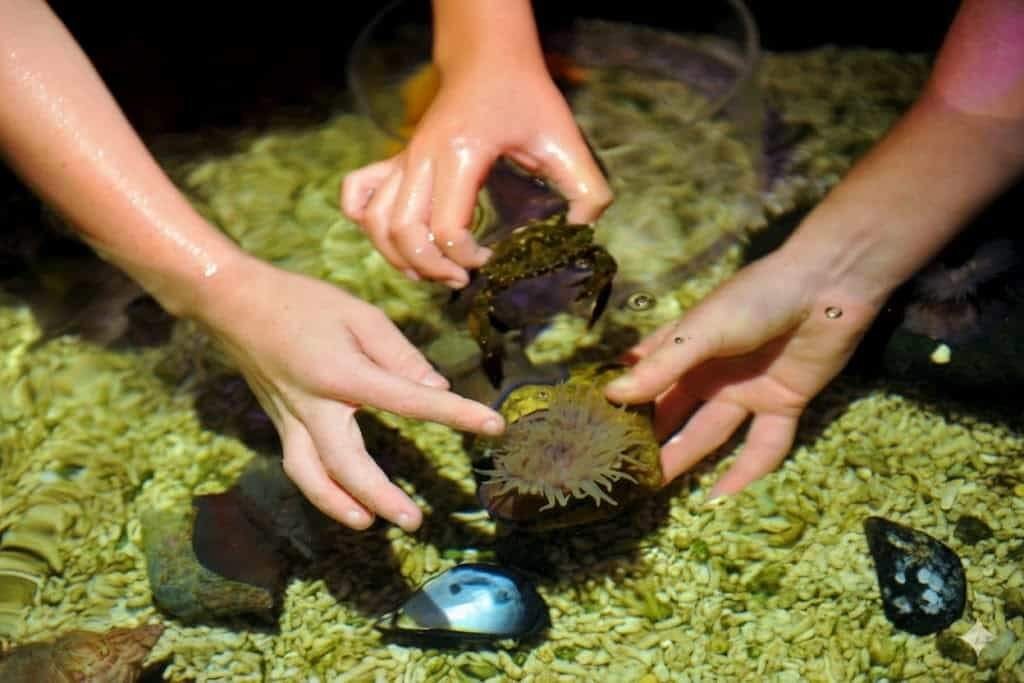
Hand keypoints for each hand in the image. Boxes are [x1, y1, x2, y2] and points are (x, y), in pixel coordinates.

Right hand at [198, 254, 504, 531]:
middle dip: (380, 495)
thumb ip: (400, 355)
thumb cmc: (303, 303)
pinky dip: (322, 492)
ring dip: (342, 506)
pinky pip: (300, 467)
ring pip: (313, 477)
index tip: (493, 426)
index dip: (455, 414)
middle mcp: (314, 406)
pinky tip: (345, 503)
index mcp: (343, 374)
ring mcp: (292, 420)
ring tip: (374, 524)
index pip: (410, 401)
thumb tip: (436, 387)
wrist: (234, 303)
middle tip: (414, 521)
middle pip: (347, 464)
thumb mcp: (360, 315)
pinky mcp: (280, 424)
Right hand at [341, 52, 610, 287]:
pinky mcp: (396, 160)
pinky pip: (358, 194)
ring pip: (376, 222)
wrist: (488, 58)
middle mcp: (422, 158)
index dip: (467, 257)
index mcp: (461, 155)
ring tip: (431, 271)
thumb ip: (586, 190)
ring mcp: (404, 159)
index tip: (492, 260)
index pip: (446, 228)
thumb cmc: (526, 97)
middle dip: (431, 268)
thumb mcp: (565, 140)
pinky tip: (392, 240)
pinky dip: (364, 222)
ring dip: (398, 256)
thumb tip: (580, 233)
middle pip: (403, 232)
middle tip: (462, 278)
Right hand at [605, 250, 881, 497]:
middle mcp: (709, 373)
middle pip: (673, 414)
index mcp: (684, 348)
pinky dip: (744, 473)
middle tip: (618, 473)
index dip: (620, 403)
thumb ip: (661, 367)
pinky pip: (762, 446)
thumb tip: (612, 396)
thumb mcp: (701, 330)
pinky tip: (719, 499)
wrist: (827, 287)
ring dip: (684, 459)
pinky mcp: (782, 406)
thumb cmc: (756, 298)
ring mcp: (745, 391)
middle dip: (647, 440)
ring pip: (709, 434)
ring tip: (654, 487)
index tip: (590, 432)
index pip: (644, 379)